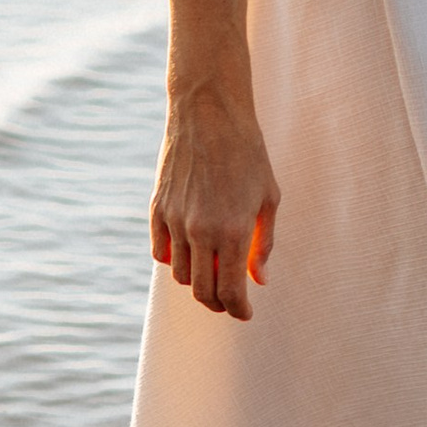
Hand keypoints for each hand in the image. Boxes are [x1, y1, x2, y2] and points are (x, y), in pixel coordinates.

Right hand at [152, 83, 277, 321]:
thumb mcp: (269, 198)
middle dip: (218, 302)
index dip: (239, 309)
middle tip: (230, 298)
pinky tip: (191, 250)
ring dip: (197, 280)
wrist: (209, 113)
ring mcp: (175, 221)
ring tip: (214, 268)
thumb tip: (259, 280)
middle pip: (202, 291)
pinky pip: (161, 252)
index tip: (246, 313)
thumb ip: (264, 243)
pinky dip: (175, 259)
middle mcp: (201, 231)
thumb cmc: (248, 153)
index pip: (231, 291)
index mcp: (233, 231)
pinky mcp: (157, 209)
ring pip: (180, 274)